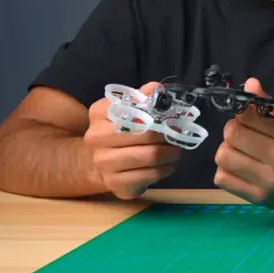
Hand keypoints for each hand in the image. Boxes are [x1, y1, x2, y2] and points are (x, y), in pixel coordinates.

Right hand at [84, 81, 180, 199]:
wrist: (100, 164)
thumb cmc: (120, 132)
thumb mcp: (128, 109)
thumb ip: (142, 97)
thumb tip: (155, 88)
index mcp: (99, 113)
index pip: (136, 109)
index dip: (159, 114)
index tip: (169, 117)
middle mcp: (96, 138)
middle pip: (147, 134)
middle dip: (169, 135)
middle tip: (177, 136)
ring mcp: (103, 164)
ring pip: (151, 156)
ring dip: (171, 153)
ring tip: (174, 151)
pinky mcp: (116, 185)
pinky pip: (150, 175)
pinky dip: (165, 169)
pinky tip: (166, 165)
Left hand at [213, 78, 273, 208]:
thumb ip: (270, 103)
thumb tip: (249, 84)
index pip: (249, 114)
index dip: (242, 111)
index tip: (247, 114)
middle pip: (233, 133)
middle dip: (233, 128)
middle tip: (241, 131)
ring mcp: (271, 181)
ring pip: (223, 156)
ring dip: (227, 148)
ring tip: (240, 149)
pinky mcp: (260, 198)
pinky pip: (221, 179)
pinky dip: (225, 169)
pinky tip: (239, 166)